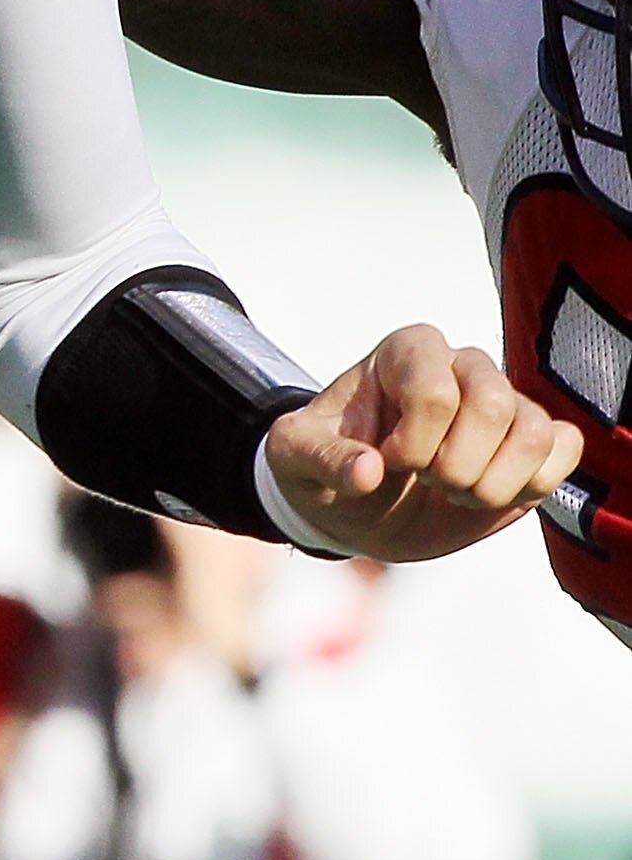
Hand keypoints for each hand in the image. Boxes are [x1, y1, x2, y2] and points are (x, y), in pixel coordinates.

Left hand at [265, 325, 580, 561]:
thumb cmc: (322, 469)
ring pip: (536, 432)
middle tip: (426, 482)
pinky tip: (490, 497)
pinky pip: (566, 449)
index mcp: (405, 351)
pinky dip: (532, 485)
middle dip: (455, 467)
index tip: (385, 463)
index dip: (412, 447)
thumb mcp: (293, 460)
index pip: (435, 392)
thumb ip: (322, 460)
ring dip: (493, 484)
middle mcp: (462, 364)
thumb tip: (369, 472)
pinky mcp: (532, 440)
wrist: (354, 508)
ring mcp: (503, 400)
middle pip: (494, 406)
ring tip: (457, 494)